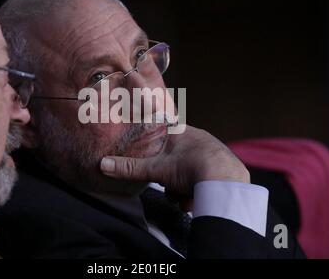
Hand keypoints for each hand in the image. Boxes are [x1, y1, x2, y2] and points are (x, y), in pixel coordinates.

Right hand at [100, 125, 249, 194]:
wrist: (225, 182)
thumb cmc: (191, 166)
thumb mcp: (156, 168)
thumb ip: (130, 168)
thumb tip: (103, 165)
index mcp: (183, 132)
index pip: (165, 131)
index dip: (157, 144)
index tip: (153, 154)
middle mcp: (200, 139)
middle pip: (175, 156)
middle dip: (170, 174)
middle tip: (169, 183)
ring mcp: (214, 152)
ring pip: (189, 169)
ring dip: (184, 185)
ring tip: (184, 194)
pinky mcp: (225, 168)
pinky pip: (205, 178)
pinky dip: (199, 190)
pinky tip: (196, 198)